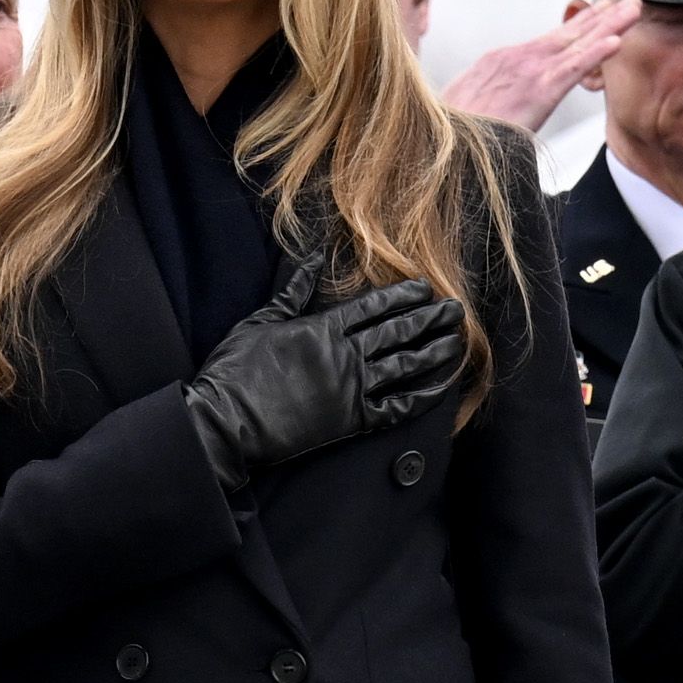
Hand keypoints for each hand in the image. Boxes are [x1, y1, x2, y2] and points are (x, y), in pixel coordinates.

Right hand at [182, 278, 468, 488]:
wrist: (224, 423)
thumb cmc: (234, 372)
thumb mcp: (260, 321)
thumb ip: (292, 292)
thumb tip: (310, 259)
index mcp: (322, 328)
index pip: (374, 306)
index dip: (403, 295)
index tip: (425, 288)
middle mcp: (345, 355)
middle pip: (398, 331)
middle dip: (430, 318)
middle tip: (456, 309)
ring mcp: (352, 388)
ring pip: (406, 365)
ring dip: (435, 351)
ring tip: (458, 340)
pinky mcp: (351, 421)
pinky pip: (398, 407)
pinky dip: (423, 396)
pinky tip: (443, 386)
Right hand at [444, 0, 637, 129]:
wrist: (433, 145)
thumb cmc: (448, 133)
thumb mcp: (466, 108)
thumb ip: (488, 103)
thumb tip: (494, 114)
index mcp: (500, 62)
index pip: (547, 41)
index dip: (577, 27)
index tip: (599, 14)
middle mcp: (516, 59)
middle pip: (567, 34)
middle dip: (600, 17)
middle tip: (628, 1)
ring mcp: (528, 73)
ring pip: (578, 44)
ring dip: (610, 25)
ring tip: (634, 9)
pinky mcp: (536, 92)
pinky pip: (573, 69)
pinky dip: (596, 52)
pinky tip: (616, 40)